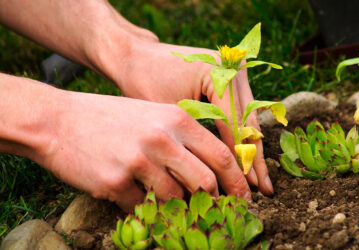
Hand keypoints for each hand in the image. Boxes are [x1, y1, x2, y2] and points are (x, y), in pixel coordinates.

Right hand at [39, 90, 250, 211]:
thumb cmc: (110, 118)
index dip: (237, 181)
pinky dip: (144, 210)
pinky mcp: (115, 182)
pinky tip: (135, 199)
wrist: (59, 120)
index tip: (243, 198)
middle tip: (213, 211)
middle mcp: (162, 139)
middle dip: (213, 202)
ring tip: (168, 203)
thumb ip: (182, 140)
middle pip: (205, 182)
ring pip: (175, 199)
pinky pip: (142, 208)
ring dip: (176, 208)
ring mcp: (139, 161)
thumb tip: (208, 173)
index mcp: (176, 119)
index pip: (221, 155)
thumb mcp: (152, 115)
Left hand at [105, 41, 273, 194]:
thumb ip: (196, 139)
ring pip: (249, 118)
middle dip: (253, 158)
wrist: (137, 56)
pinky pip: (240, 111)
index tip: (247, 186)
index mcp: (218, 71)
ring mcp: (235, 70)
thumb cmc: (144, 82)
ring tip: (259, 181)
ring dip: (251, 149)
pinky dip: (241, 135)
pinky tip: (246, 159)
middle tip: (264, 190)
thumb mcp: (170, 113)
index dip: (240, 157)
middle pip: (248, 121)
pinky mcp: (231, 77)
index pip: (234, 123)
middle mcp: (233, 67)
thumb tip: (215, 177)